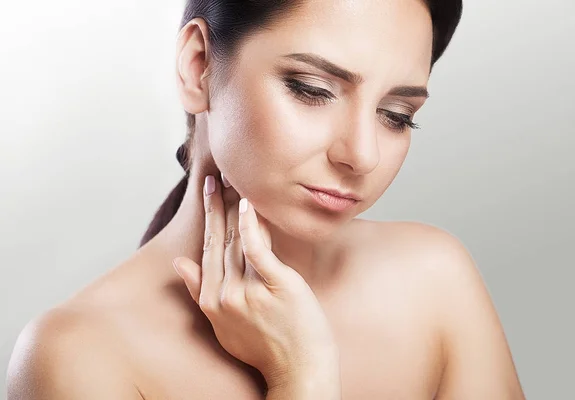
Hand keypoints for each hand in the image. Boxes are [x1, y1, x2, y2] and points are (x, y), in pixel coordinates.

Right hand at [172, 173, 338, 387]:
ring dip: (235, 208)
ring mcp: (248, 290)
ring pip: (238, 240)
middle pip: (219, 240)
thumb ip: (200, 292)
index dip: (208, 218)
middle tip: (215, 178)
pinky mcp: (275, 285)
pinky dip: (251, 225)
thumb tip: (180, 263)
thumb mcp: (223, 324)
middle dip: (216, 205)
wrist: (298, 370)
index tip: (208, 193)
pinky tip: (247, 204)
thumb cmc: (266, 347)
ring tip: (234, 182)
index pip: (207, 248)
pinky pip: (257, 249)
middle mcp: (224, 294)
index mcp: (211, 301)